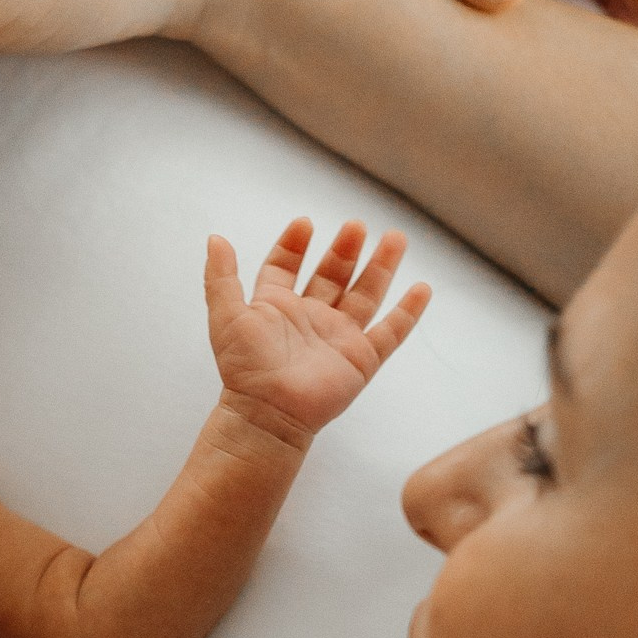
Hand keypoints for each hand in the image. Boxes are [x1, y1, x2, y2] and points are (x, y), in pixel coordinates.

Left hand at [205, 219, 428, 450]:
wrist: (268, 413)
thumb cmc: (244, 369)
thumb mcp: (226, 314)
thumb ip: (220, 276)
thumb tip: (215, 238)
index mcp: (276, 308)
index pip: (285, 267)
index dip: (294, 245)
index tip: (305, 224)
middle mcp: (309, 319)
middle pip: (332, 276)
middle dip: (344, 250)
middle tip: (356, 226)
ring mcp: (338, 338)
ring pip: (365, 295)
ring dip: (380, 268)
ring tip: (395, 238)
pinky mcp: (361, 360)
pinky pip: (390, 333)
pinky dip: (408, 312)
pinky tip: (422, 288)